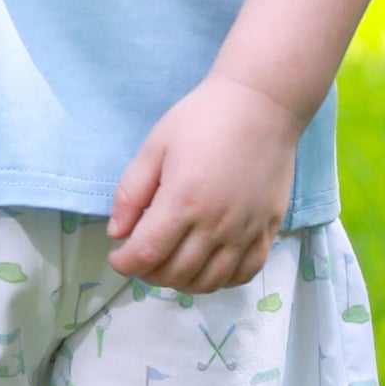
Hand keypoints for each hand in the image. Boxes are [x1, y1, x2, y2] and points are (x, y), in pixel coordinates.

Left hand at [106, 74, 301, 294]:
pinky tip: (207, 266)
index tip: (117, 256)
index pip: (146, 255)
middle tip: (141, 258)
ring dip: (182, 282)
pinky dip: (221, 280)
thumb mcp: (155, 146)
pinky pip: (245, 273)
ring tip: (170, 265)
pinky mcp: (268, 229)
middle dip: (148, 274)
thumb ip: (131, 192)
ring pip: (209, 282)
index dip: (124, 264)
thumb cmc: (203, 118)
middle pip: (175, 274)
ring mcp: (245, 231)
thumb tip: (116, 232)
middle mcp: (215, 224)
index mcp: (183, 202)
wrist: (263, 104)